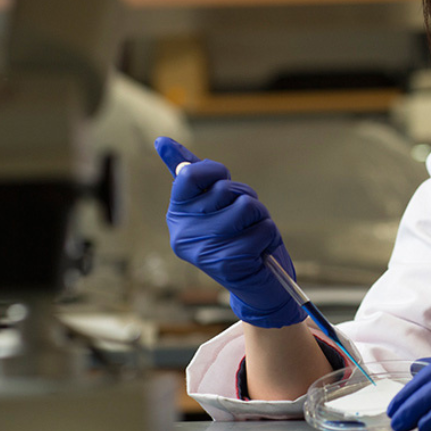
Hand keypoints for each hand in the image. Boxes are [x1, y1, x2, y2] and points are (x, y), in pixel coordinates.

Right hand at [155, 136, 304, 327]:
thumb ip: (193, 175)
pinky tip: (258, 253)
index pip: (190, 173)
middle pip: (225, 188)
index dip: (217, 174)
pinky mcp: (230, 263)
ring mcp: (205, 250)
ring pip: (247, 207)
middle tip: (242, 224)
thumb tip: (162, 142)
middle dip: (245, 200)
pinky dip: (268, 237)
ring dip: (259, 218)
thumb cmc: (239, 239)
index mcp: (177, 216)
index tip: (223, 190)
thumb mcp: (216, 204)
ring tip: (251, 237)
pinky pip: (263, 228)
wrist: (259, 288)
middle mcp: (183, 234)